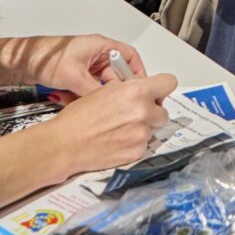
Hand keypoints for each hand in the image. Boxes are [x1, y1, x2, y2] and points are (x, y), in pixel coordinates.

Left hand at [10, 35, 146, 101]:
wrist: (21, 61)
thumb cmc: (44, 56)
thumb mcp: (74, 76)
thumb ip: (96, 91)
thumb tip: (111, 105)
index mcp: (101, 46)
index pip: (130, 57)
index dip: (138, 73)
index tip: (141, 89)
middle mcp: (97, 55)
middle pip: (116, 75)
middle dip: (109, 91)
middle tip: (107, 102)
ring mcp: (87, 66)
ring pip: (101, 85)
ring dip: (92, 96)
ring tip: (79, 99)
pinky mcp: (78, 76)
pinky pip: (88, 90)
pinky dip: (81, 97)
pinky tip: (69, 99)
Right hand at [47, 73, 175, 177]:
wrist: (65, 143)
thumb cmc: (79, 117)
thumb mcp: (106, 91)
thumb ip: (130, 90)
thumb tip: (143, 90)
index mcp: (136, 91)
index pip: (169, 83)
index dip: (162, 88)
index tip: (157, 93)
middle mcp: (143, 112)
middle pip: (163, 111)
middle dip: (152, 112)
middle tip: (134, 115)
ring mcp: (142, 134)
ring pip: (153, 129)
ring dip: (142, 129)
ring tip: (119, 130)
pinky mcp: (138, 151)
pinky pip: (144, 145)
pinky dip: (134, 143)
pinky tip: (117, 141)